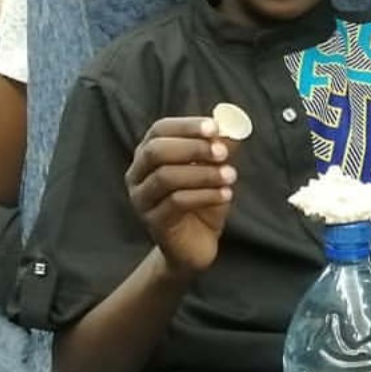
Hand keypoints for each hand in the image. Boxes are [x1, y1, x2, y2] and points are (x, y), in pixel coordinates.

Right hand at [125, 116, 236, 275]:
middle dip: (193, 148)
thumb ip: (220, 149)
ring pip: (166, 177)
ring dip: (203, 173)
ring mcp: (142, 200)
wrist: (195, 245)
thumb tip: (233, 128)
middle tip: (223, 153)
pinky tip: (226, 195)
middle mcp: (137, 175)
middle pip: (156, 151)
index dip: (186, 126)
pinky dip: (204, 195)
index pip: (160, 130)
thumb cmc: (202, 202)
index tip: (215, 127)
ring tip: (231, 176)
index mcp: (148, 154)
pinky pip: (176, 203)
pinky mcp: (153, 222)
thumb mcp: (213, 171)